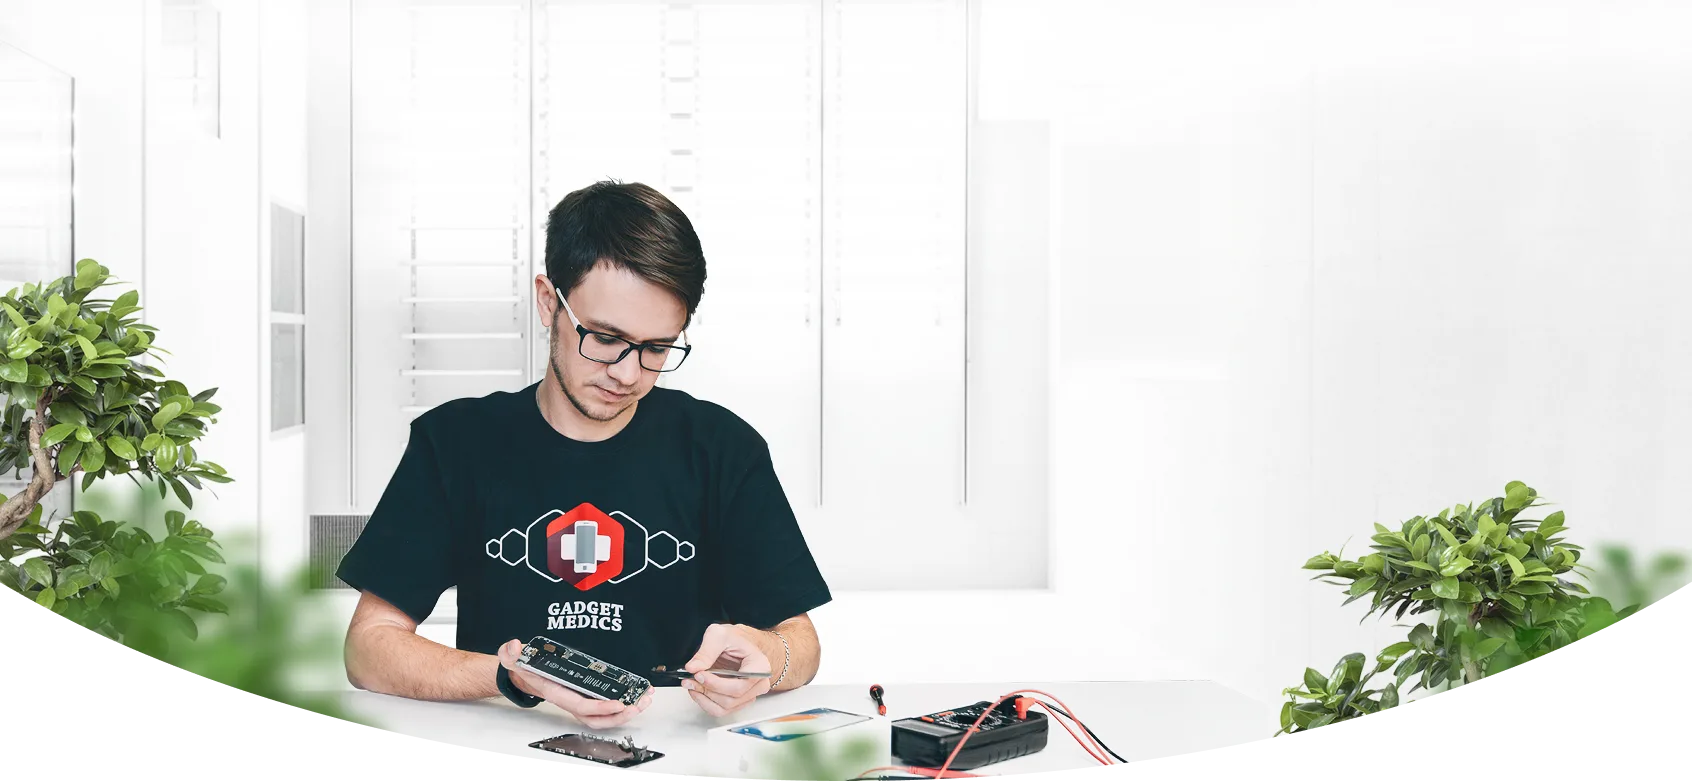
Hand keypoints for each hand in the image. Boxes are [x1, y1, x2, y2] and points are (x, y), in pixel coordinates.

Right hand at [496, 639, 652, 728]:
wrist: (524, 674)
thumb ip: (511, 653)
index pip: (582, 706)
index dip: (601, 707)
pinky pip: (605, 707)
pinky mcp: (585, 696)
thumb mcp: (513, 658)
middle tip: (639, 704)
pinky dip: (622, 705)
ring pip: (604, 716)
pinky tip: (636, 695)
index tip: (619, 702)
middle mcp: (570, 700)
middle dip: (620, 715)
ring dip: (625, 712)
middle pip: (597, 719)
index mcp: (558, 693)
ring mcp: (579, 700)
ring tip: (643, 701)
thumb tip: (515, 646)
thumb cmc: (524, 668)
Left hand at [681, 624, 774, 716]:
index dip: (717, 684)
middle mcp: (758, 684)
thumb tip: (693, 667)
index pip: (739, 686)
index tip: (700, 674)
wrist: (738, 642)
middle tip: (691, 678)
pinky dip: (705, 702)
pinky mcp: (738, 701)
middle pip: (731, 699)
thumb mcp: (718, 634)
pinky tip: (697, 690)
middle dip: (707, 690)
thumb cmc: (735, 638)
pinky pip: (720, 710)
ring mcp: (749, 695)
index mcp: (759, 667)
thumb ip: (706, 651)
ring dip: (704, 698)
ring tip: (691, 683)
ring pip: (724, 708)